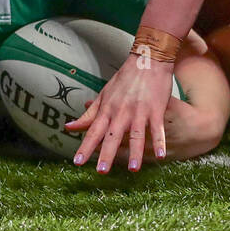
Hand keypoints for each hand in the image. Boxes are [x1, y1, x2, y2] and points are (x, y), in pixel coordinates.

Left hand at [66, 56, 173, 172]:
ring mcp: (140, 111)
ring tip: (133, 169)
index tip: (77, 162)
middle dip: (107, 154)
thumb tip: (69, 127)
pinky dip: (159, 141)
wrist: (147, 59)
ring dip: (135, 152)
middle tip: (101, 171)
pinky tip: (161, 155)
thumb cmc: (125, 78)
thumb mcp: (103, 94)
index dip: (85, 147)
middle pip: (113, 136)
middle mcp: (121, 112)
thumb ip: (88, 114)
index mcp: (107, 109)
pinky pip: (157, 128)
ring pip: (136, 134)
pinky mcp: (156, 109)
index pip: (93, 131)